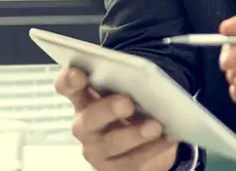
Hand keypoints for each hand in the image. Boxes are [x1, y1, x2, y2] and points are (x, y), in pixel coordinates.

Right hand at [54, 67, 178, 170]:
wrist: (147, 141)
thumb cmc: (136, 107)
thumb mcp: (132, 90)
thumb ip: (131, 81)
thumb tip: (147, 79)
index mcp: (84, 97)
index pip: (67, 86)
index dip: (69, 80)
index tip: (80, 73)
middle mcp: (85, 124)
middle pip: (87, 119)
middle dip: (107, 110)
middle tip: (127, 103)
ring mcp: (97, 149)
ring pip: (109, 144)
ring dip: (133, 134)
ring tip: (155, 126)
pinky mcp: (113, 169)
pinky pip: (132, 162)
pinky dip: (152, 150)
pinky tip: (168, 139)